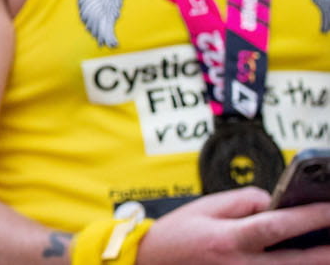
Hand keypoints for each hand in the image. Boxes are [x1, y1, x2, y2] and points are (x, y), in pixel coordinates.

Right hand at [138, 187, 329, 263]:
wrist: (149, 263)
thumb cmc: (176, 236)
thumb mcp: (206, 207)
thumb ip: (246, 201)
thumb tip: (276, 204)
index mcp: (229, 239)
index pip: (279, 225)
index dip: (311, 217)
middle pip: (296, 260)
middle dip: (326, 251)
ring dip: (312, 261)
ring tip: (326, 250)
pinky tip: (302, 259)